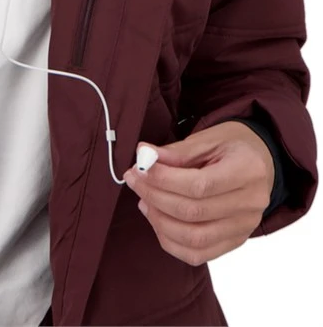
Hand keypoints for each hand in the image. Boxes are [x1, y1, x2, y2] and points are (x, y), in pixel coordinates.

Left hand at [123, 121, 274, 266]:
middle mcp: (251, 204)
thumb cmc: (230, 146)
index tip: (139, 168)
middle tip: (134, 179)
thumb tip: (144, 155)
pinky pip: (197, 254)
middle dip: (154, 196)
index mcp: (248, 171)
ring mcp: (245, 227)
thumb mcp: (206, 139)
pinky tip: (156, 218)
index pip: (200, 185)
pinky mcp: (234, 241)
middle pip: (194, 212)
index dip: (163, 179)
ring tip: (143, 199)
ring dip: (158, 220)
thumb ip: (176, 151)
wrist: (259, 162)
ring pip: (194, 239)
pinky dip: (170, 240)